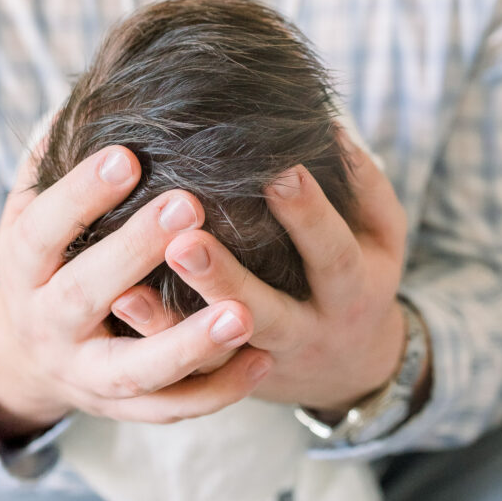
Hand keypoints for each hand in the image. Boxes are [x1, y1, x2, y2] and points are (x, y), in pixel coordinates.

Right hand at [0, 143, 270, 443]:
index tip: (126, 157)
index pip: (44, 227)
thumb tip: (89, 91)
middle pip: (85, 293)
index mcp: (22, 262)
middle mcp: (46, 321)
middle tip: (189, 207)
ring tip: (241, 313)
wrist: (31, 352)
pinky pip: (169, 409)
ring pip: (134, 368)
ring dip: (187, 343)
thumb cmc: (49, 255)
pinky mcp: (121, 408)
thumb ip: (56, 159)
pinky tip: (261, 360)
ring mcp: (83, 372)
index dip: (79, 195)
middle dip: (134, 252)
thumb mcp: (34, 208)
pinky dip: (215, 391)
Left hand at [115, 143, 412, 415]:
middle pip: (266, 312)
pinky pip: (184, 367)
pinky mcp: (226, 374)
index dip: (309, 215)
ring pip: (216, 351)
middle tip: (184, 240)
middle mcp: (307, 330)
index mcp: (350, 290)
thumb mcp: (382, 233)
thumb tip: (326, 126)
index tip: (279, 171)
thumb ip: (363, 182)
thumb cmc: (361, 274)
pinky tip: (119, 302)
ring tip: (128, 284)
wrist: (349, 368)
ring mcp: (264, 359)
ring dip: (172, 320)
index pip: (331, 252)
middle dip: (224, 278)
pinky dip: (152, 335)